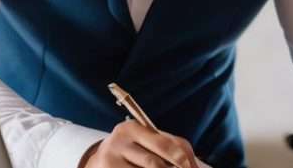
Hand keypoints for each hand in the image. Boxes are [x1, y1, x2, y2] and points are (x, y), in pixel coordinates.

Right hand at [79, 120, 199, 167]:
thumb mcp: (147, 142)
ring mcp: (110, 161)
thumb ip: (169, 147)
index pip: (164, 144)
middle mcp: (119, 142)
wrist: (99, 161)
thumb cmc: (132, 151)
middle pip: (155, 164)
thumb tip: (193, 164)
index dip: (184, 159)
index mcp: (132, 128)